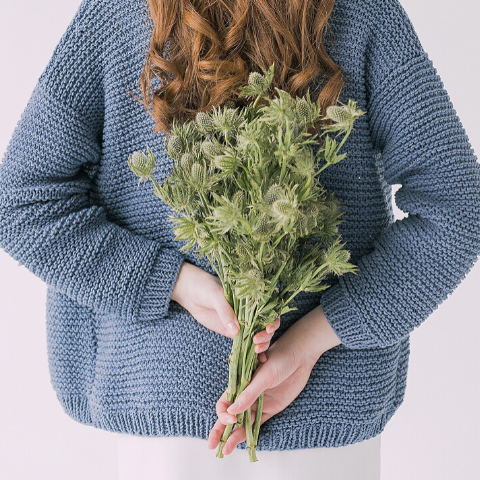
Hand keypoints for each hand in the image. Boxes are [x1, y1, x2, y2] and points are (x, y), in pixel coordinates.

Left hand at [171, 261, 280, 340]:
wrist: (190, 293)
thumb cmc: (205, 288)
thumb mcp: (216, 295)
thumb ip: (225, 311)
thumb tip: (235, 331)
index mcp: (250, 298)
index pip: (268, 309)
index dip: (272, 319)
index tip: (267, 327)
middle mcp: (249, 311)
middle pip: (266, 325)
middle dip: (267, 334)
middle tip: (257, 341)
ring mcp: (241, 322)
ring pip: (258, 335)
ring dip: (263, 344)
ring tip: (256, 350)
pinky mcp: (232, 332)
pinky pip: (245, 342)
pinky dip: (253, 351)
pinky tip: (258, 360)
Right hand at [207, 304, 340, 453]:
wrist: (300, 356)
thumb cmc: (279, 360)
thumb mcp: (264, 376)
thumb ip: (249, 394)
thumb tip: (232, 412)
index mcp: (241, 382)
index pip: (225, 401)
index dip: (224, 412)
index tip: (231, 419)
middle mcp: (247, 394)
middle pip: (230, 414)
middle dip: (220, 429)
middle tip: (212, 445)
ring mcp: (258, 402)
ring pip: (242, 422)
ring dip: (234, 435)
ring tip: (225, 451)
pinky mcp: (270, 408)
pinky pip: (257, 423)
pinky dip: (249, 433)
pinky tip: (241, 443)